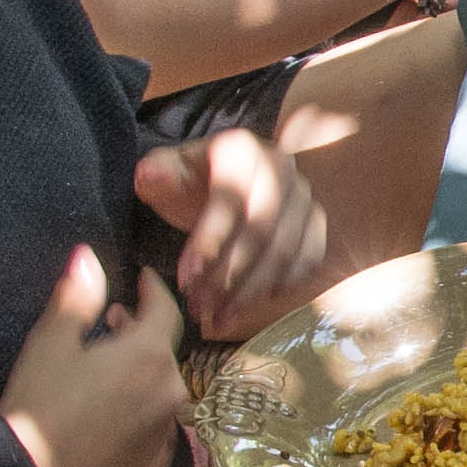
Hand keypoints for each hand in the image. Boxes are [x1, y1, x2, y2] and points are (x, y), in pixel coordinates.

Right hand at [0, 242, 189, 466]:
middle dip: (140, 333)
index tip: (143, 278)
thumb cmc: (39, 405)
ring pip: (160, 391)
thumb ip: (78, 296)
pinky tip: (111, 414)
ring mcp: (166, 435)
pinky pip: (153, 429)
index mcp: (150, 356)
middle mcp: (171, 393)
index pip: (166, 310)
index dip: (153, 290)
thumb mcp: (51, 343)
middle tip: (110, 324)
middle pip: (163, 352)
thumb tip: (88, 256)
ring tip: (108, 370)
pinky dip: (138, 414)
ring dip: (140, 375)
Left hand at [133, 126, 331, 341]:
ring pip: (284, 251)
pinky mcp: (316, 223)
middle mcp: (280, 167)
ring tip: (218, 316)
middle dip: (228, 275)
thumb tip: (150, 176)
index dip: (208, 242)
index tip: (185, 280)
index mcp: (241, 150)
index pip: (230, 199)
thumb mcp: (168, 174)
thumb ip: (158, 175)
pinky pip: (308, 260)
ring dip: (249, 290)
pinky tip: (252, 305)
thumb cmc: (192, 184)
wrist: (228, 185)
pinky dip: (280, 287)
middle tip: (199, 307)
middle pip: (260, 229)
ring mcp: (303, 196)